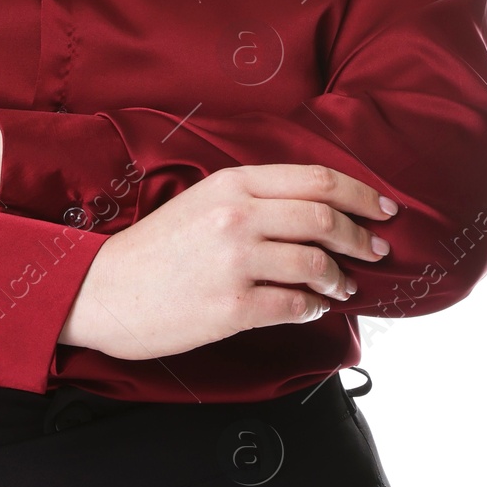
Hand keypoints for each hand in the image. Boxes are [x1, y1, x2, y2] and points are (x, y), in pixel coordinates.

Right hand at [57, 163, 396, 360]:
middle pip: (324, 218)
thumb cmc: (154, 248)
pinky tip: (310, 307)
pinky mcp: (232, 307)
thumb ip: (253, 199)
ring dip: (341, 277)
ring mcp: (235, 262)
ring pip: (316, 264)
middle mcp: (237, 216)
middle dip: (359, 236)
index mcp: (231, 183)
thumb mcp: (202, 201)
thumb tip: (315, 211)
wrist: (102, 288)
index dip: (360, 194)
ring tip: (343, 285)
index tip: (383, 208)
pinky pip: (295, 305)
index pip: (315, 179)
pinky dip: (312, 307)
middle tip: (375, 249)